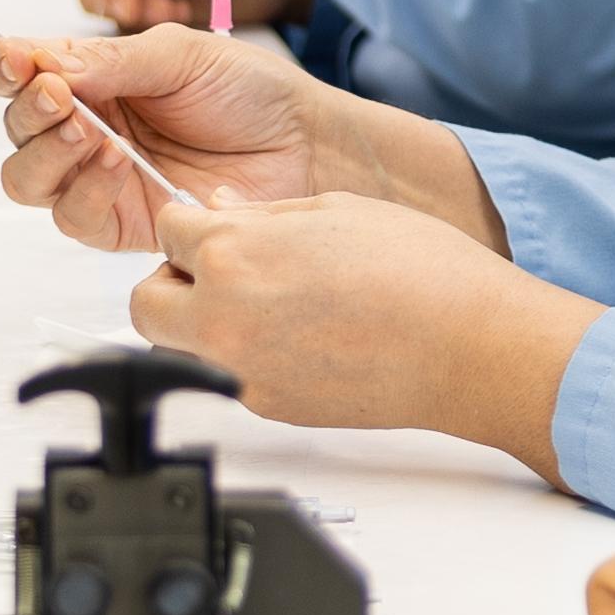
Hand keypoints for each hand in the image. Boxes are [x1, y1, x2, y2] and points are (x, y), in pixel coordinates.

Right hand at [0, 26, 335, 246]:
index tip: (19, 63)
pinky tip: (119, 162)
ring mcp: (100, 179)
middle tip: (57, 97)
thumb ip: (108, 61)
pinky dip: (86, 189)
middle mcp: (87, 128)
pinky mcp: (124, 223)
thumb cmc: (250, 92)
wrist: (305, 145)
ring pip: (29, 180)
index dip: (8, 68)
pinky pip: (75, 217)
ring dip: (47, 153)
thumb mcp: (179, 55)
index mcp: (93, 77)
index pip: (22, 73)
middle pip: (18, 130)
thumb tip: (40, 62)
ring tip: (88, 131)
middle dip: (27, 112)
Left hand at [128, 191, 592, 477]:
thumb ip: (262, 212)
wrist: (467, 348)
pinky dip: (241, 357)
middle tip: (221, 271)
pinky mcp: (265, 406)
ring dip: (198, 323)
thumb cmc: (420, 274)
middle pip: (147, 300)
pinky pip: (224, 376)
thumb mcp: (334, 211)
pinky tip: (295, 337)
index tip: (213, 227)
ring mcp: (239, 370)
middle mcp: (223, 316)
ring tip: (259, 306)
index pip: (168, 230)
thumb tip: (222, 208)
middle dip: (175, 282)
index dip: (194, 224)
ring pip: (176, 347)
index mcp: (233, 253)